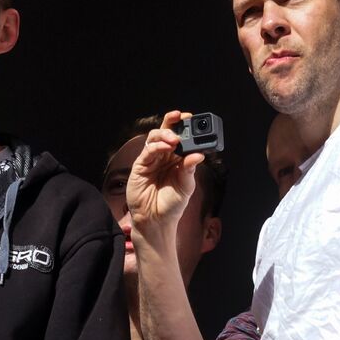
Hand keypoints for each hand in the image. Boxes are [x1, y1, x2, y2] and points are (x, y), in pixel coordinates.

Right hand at [126, 109, 205, 241]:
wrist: (156, 220)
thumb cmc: (171, 205)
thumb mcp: (186, 186)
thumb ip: (190, 169)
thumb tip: (198, 154)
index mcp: (176, 160)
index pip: (180, 138)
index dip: (184, 127)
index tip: (191, 119)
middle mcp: (163, 157)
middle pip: (166, 133)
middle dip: (172, 123)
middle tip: (182, 118)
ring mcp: (151, 160)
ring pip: (155, 138)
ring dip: (165, 134)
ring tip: (175, 139)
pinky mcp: (140, 166)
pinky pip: (147, 151)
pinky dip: (156, 146)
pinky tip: (166, 147)